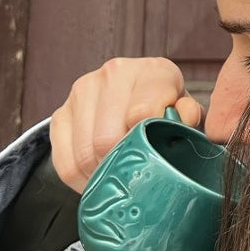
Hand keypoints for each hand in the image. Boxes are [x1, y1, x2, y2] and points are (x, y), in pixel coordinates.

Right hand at [49, 57, 202, 192]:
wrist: (136, 96)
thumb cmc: (167, 109)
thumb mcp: (185, 113)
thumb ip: (189, 116)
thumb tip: (185, 118)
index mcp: (153, 71)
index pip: (142, 113)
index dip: (147, 144)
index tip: (154, 158)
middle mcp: (115, 73)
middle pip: (107, 139)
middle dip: (121, 166)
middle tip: (133, 177)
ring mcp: (83, 90)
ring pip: (84, 153)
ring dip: (101, 175)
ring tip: (117, 178)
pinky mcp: (61, 113)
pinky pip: (64, 162)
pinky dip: (80, 179)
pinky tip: (98, 177)